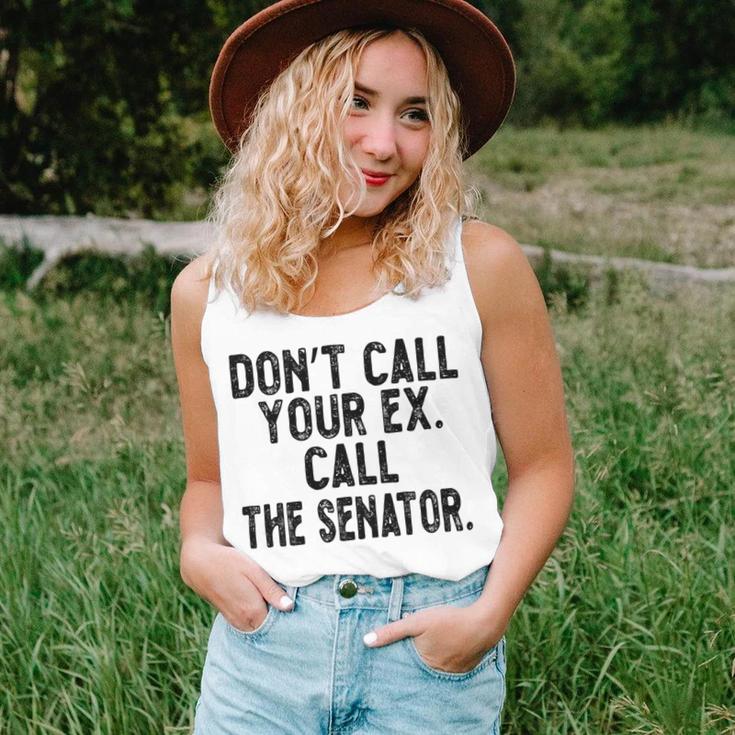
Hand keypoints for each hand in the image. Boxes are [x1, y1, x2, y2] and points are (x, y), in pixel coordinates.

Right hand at [180, 539, 293, 631]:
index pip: (278, 623)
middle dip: (278, 617)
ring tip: (273, 599)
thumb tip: (289, 607)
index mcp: (252, 611)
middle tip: (285, 600)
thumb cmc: (229, 563)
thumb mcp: (254, 571)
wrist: (200, 564)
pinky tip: (260, 602)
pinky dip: (257, 616)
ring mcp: (235, 622)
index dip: (287, 614)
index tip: (293, 605)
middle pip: (268, 627)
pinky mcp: (230, 618)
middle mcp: (243, 622)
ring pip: (258, 626)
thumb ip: (271, 590)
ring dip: (267, 616)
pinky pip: (249, 623)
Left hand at [363, 602, 505, 673]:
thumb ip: (392, 631)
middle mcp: (439, 672)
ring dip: (435, 650)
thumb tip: (366, 641)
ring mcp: (455, 670)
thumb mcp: (417, 621)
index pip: (408, 661)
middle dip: (420, 650)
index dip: (404, 650)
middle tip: (425, 635)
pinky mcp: (468, 664)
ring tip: (439, 636)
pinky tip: (452, 639)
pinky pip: (453, 660)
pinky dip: (450, 652)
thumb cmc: (449, 620)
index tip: (404, 644)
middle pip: (423, 660)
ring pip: (438, 660)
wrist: (484, 622)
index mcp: (425, 663)